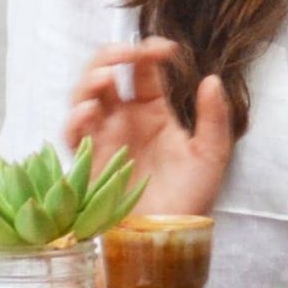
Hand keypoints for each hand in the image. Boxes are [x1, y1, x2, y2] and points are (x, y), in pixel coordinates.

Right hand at [60, 36, 236, 218]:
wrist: (168, 238)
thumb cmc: (191, 199)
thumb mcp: (211, 154)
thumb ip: (215, 117)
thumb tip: (211, 79)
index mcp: (152, 112)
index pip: (142, 71)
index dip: (147, 53)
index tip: (164, 49)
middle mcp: (123, 121)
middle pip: (104, 75)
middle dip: (109, 56)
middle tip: (125, 53)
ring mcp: (104, 139)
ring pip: (83, 98)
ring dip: (88, 82)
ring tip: (106, 78)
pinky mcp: (89, 162)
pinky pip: (72, 136)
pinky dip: (75, 119)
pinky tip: (90, 112)